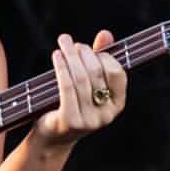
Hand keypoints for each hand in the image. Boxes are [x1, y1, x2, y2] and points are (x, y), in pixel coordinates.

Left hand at [34, 30, 127, 147]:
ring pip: (80, 78)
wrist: (52, 137)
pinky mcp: (70, 121)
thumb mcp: (87, 83)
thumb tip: (105, 34)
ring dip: (70, 55)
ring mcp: (89, 120)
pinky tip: (57, 56)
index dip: (103, 56)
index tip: (87, 48)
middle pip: (96, 73)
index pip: (117, 73)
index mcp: (117, 104)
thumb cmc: (72, 103)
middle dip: (83, 53)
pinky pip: (67, 88)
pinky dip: (61, 68)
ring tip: (63, 43)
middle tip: (70, 43)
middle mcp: (106, 115)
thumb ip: (98, 59)